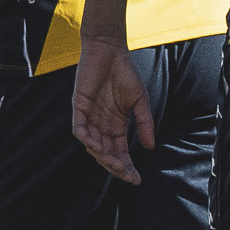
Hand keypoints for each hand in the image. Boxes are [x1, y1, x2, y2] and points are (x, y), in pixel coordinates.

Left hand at [71, 37, 154, 185]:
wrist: (110, 51)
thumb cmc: (125, 73)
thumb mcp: (140, 101)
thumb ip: (144, 123)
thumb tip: (150, 147)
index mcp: (116, 124)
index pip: (120, 152)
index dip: (127, 166)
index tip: (136, 179)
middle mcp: (101, 125)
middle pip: (106, 153)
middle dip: (116, 167)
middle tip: (126, 175)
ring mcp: (89, 117)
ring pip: (92, 146)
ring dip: (102, 156)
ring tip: (115, 163)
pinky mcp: (79, 107)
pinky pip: (80, 129)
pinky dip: (87, 139)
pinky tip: (98, 146)